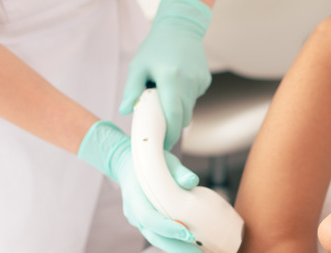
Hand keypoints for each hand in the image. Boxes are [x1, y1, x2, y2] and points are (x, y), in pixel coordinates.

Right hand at [78, 121, 208, 252]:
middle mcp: (135, 213)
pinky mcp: (147, 224)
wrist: (128, 165)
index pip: (149, 219)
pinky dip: (176, 245)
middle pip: (154, 237)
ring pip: (158, 241)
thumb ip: (178, 171)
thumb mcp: (164, 161)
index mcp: (135, 198)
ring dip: (179, 251)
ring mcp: (139, 221)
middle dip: (177, 249)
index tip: (188, 234)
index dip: (168, 229)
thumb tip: (192, 181)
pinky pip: (161, 237)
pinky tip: (194, 251)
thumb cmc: (150, 162)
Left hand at [119, 0, 211, 150]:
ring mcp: (199, 82)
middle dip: (172, 125)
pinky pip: (194, 98)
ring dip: (178, 109)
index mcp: (170, 78)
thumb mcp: (139, 65)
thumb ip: (132, 89)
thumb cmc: (156, 47)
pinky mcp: (205, 81)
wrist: (181, 28)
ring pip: (190, 109)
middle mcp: (188, 82)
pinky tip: (178, 83)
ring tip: (166, 93)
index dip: (169, 134)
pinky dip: (185, 98)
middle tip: (159, 125)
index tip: (163, 145)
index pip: (173, 115)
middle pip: (184, 118)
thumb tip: (125, 110)